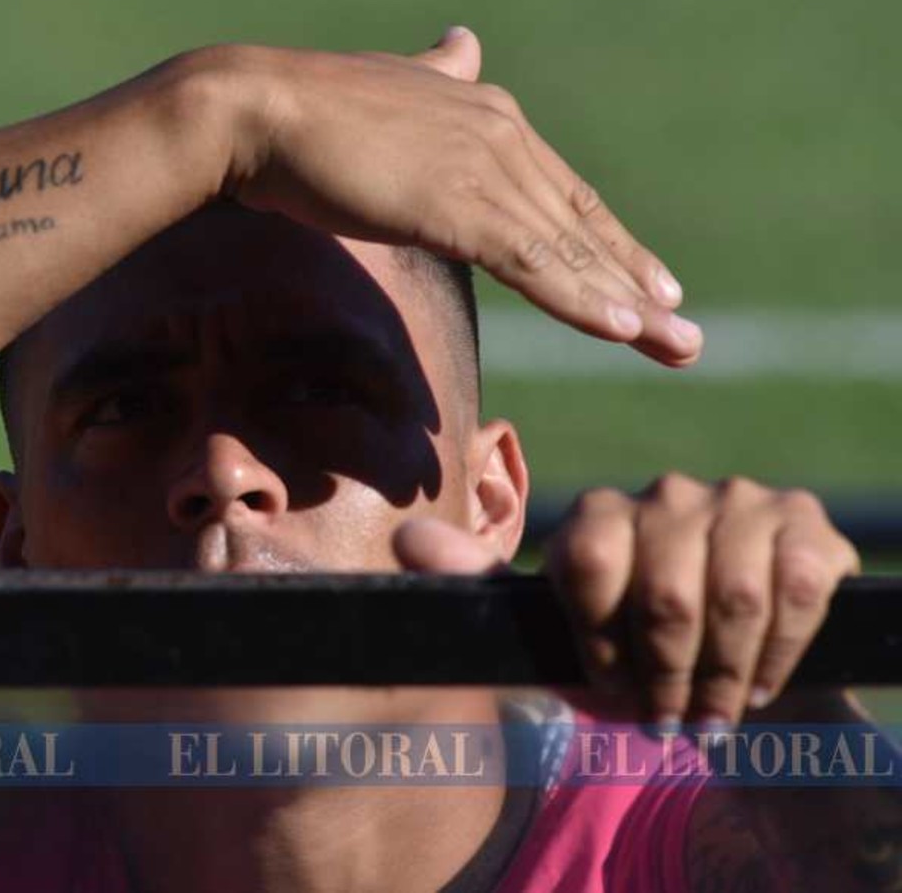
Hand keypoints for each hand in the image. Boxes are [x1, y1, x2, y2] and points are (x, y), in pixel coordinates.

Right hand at [210, 28, 700, 366]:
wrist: (256, 111)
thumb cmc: (306, 110)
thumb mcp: (390, 85)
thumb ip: (435, 75)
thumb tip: (463, 38)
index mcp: (486, 111)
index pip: (562, 194)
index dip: (609, 245)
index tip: (649, 289)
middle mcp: (499, 134)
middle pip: (581, 225)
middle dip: (635, 284)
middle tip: (684, 339)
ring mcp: (481, 168)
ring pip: (567, 251)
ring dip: (625, 309)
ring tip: (675, 350)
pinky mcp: (456, 203)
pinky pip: (532, 262)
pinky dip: (579, 298)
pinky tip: (621, 329)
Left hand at [394, 475, 860, 725]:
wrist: (732, 671)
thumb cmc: (630, 655)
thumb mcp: (551, 635)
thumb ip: (477, 585)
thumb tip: (405, 537)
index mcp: (598, 516)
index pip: (587, 567)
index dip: (602, 645)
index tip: (611, 687)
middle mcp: (667, 493)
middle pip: (664, 594)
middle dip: (666, 676)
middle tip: (668, 716)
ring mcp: (738, 501)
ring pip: (731, 596)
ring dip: (722, 676)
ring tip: (711, 710)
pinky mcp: (803, 523)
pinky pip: (795, 590)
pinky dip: (777, 653)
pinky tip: (760, 680)